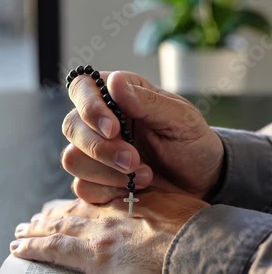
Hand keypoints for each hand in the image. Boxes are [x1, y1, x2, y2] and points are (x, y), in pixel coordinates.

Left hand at [10, 191, 207, 273]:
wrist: (198, 247)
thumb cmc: (197, 231)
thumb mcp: (180, 208)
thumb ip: (164, 205)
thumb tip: (164, 212)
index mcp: (130, 203)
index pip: (95, 202)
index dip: (77, 205)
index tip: (65, 207)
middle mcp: (110, 214)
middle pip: (71, 213)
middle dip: (50, 217)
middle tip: (33, 220)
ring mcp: (99, 233)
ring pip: (57, 228)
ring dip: (36, 230)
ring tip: (21, 232)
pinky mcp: (94, 256)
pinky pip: (54, 250)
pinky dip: (34, 248)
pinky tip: (19, 249)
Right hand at [61, 71, 223, 202]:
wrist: (202, 181)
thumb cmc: (192, 142)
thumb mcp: (180, 118)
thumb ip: (146, 102)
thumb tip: (114, 82)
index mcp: (118, 96)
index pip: (82, 87)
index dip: (89, 107)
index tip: (114, 128)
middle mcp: (100, 122)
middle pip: (71, 127)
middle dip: (102, 148)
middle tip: (134, 160)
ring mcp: (95, 154)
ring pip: (72, 159)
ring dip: (106, 172)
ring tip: (145, 176)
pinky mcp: (97, 182)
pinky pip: (82, 188)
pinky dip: (107, 191)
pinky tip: (132, 190)